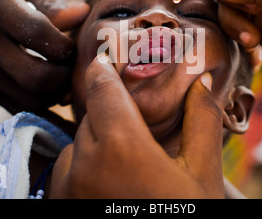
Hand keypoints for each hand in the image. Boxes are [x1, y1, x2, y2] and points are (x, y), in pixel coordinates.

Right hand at [0, 0, 88, 112]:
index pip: (38, 33)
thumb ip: (49, 5)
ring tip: (64, 78)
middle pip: (35, 75)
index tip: (74, 44)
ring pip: (29, 98)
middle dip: (65, 76)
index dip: (65, 44)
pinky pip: (20, 107)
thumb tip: (84, 14)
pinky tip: (50, 89)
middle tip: (73, 66)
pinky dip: (43, 103)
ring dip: (57, 94)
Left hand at [50, 55, 227, 198]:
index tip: (106, 58)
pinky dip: (85, 168)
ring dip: (99, 145)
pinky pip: (68, 170)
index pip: (102, 86)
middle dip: (114, 116)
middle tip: (138, 131)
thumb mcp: (202, 175)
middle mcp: (84, 160)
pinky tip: (112, 188)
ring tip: (128, 169)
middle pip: (93, 116)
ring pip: (79, 143)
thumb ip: (201, 121)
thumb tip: (204, 80)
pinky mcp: (58, 204)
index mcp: (121, 145)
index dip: (104, 67)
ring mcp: (65, 186)